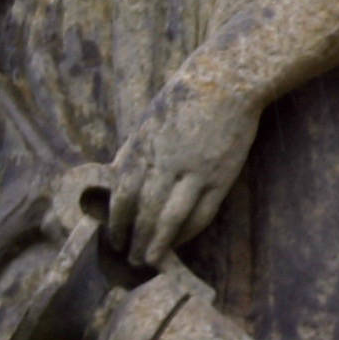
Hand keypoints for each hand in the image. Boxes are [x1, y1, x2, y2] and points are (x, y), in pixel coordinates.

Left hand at [105, 71, 262, 268]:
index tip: (112, 238)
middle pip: (144, 212)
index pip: (123, 195)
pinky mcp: (220, 175)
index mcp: (144, 147)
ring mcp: (194, 171)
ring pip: (170, 218)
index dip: (116, 221)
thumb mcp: (149, 120)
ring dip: (157, 243)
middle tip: (128, 259)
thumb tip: (113, 177)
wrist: (226, 79)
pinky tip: (179, 242)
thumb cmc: (185, 96)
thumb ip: (132, 150)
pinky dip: (188, 232)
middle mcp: (165, 162)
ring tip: (150, 260)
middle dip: (134, 239)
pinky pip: (201, 212)